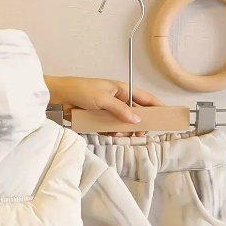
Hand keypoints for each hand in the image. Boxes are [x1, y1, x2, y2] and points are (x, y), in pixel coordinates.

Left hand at [45, 76, 163, 136]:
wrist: (58, 96)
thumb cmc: (80, 90)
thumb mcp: (103, 99)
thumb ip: (120, 110)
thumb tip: (136, 120)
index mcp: (122, 89)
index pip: (145, 98)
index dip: (157, 106)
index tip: (167, 115)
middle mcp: (117, 100)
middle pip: (135, 114)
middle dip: (139, 124)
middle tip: (140, 134)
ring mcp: (108, 111)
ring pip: (123, 124)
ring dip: (124, 130)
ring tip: (120, 134)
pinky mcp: (99, 120)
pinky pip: (111, 129)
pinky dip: (112, 133)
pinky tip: (110, 135)